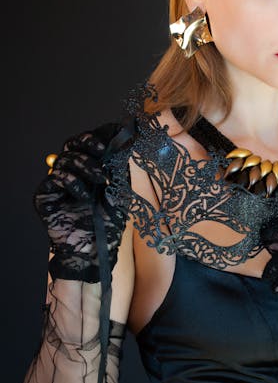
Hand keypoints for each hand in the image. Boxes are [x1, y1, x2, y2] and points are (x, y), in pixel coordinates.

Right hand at [34, 123, 128, 282]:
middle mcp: (72, 172)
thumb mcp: (120, 191)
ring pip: (65, 158)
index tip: (117, 132)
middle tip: (103, 149)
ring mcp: (58, 183)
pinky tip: (84, 194)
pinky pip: (55, 178)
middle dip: (89, 143)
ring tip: (100, 180)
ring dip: (85, 164)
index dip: (101, 135)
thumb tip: (126, 142)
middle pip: (73, 144)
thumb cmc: (108, 223)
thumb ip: (119, 167)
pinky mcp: (46, 196)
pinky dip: (72, 181)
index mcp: (90, 168)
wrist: (96, 250)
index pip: (90, 143)